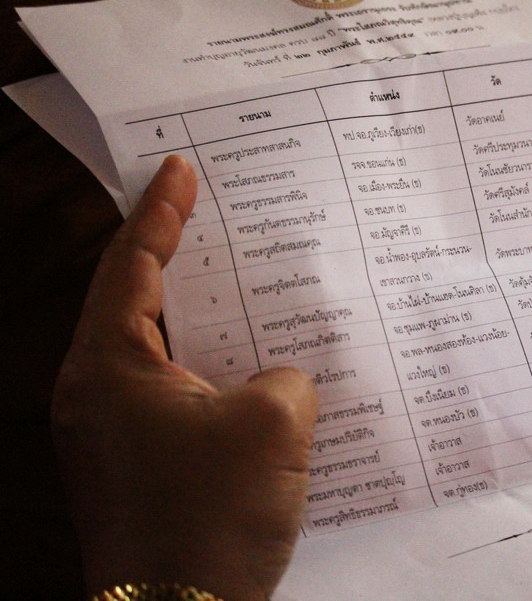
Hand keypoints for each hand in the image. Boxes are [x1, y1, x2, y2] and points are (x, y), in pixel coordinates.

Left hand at [52, 156, 317, 599]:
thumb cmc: (211, 514)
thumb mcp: (272, 421)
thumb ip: (286, 374)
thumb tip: (280, 380)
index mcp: (108, 366)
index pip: (131, 266)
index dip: (160, 211)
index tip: (181, 166)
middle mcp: (97, 393)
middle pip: (134, 303)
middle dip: (176, 258)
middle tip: (212, 217)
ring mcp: (113, 435)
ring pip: (159, 353)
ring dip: (201, 321)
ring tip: (244, 290)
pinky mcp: (138, 466)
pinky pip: (174, 396)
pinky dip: (209, 372)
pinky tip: (255, 374)